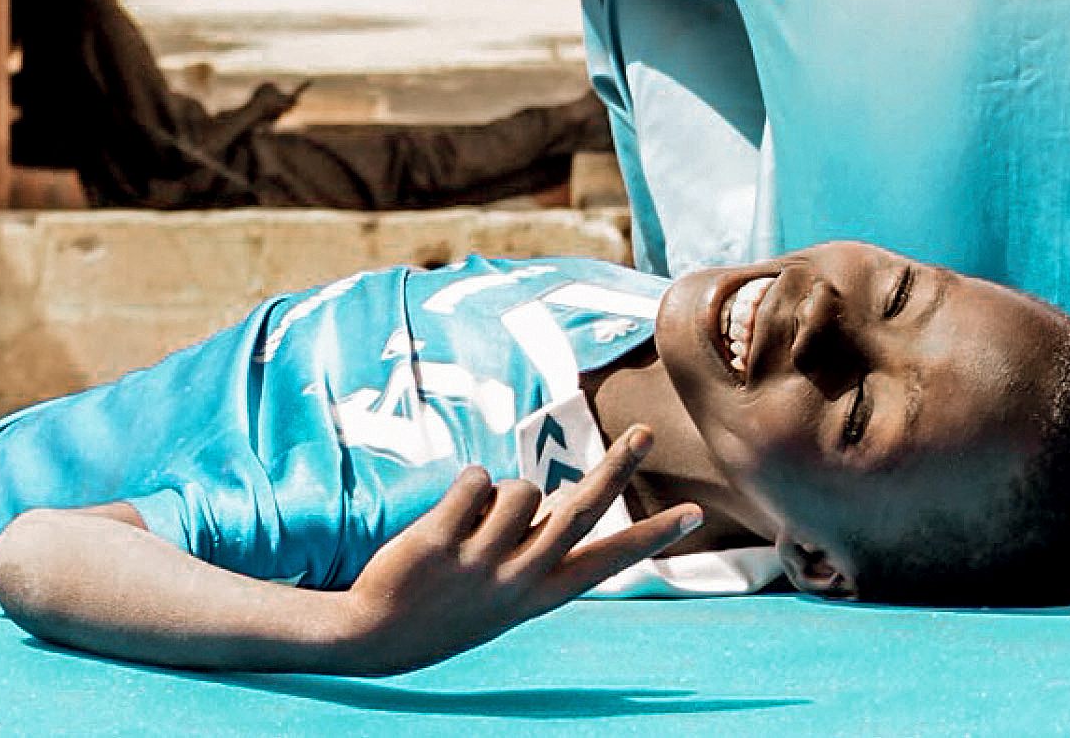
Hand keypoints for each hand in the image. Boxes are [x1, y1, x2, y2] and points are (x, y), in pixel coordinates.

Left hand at [335, 426, 700, 674]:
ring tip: (469, 530)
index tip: (694, 513)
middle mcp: (519, 581)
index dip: (652, 534)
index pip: (608, 560)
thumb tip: (566, 495)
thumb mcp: (508, 592)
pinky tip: (446, 522)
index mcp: (542, 595)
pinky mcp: (441, 544)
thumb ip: (539, 547)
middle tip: (645, 431)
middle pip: (580, 511)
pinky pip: (474, 479)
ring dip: (497, 494)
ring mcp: (481, 564)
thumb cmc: (452, 605)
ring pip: (517, 488)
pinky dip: (465, 488)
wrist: (374, 637)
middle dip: (617, 468)